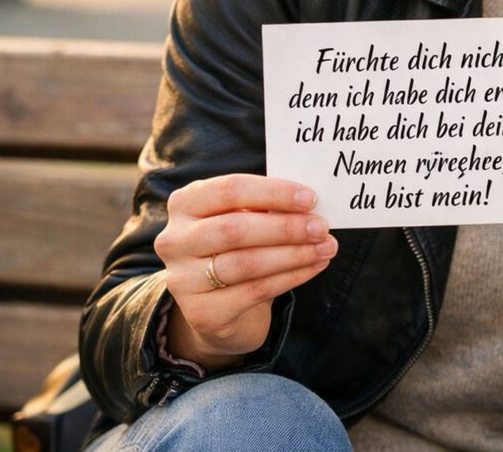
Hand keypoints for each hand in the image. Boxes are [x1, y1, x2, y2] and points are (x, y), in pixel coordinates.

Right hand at [153, 174, 336, 367]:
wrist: (217, 306)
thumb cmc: (237, 246)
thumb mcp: (244, 218)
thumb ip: (267, 206)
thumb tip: (309, 203)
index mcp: (185, 203)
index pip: (230, 190)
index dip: (273, 192)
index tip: (309, 198)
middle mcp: (175, 240)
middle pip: (235, 229)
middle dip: (286, 227)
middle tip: (322, 226)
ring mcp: (183, 279)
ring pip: (247, 263)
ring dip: (294, 254)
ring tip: (326, 247)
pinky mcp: (201, 312)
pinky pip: (254, 291)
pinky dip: (291, 277)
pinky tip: (314, 267)